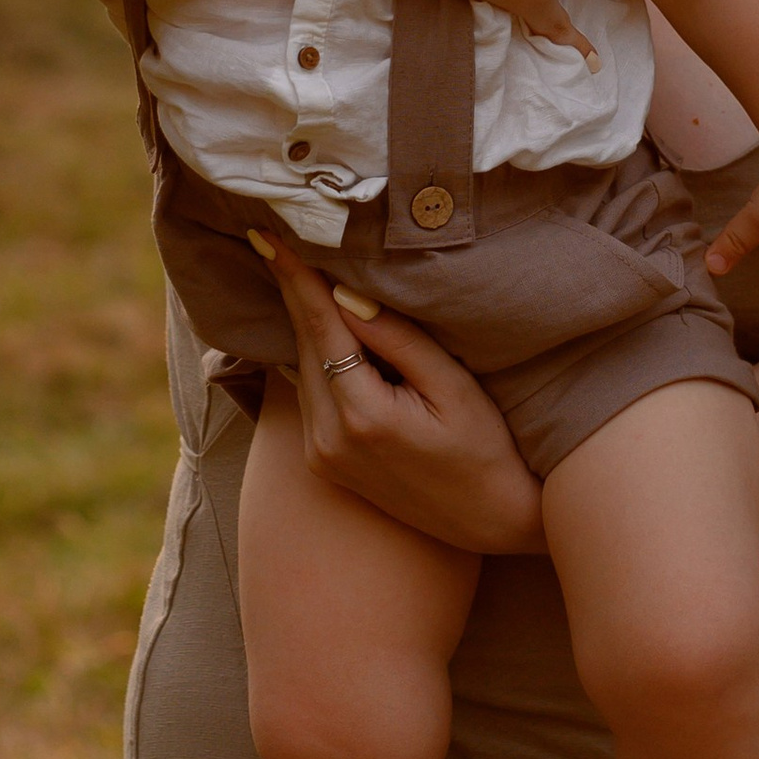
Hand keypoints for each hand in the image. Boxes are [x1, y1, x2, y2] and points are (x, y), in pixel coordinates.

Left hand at [252, 234, 547, 552]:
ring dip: (305, 323)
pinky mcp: (324, 464)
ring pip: (302, 370)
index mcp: (361, 416)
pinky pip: (310, 395)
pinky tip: (322, 326)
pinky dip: (315, 357)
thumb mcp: (453, 387)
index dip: (294, 277)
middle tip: (277, 238)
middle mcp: (327, 440)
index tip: (267, 236)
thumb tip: (346, 293)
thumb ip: (398, 340)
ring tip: (299, 270)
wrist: (492, 521)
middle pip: (303, 346)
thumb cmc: (487, 449)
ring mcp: (321, 456)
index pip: (320, 328)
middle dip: (294, 291)